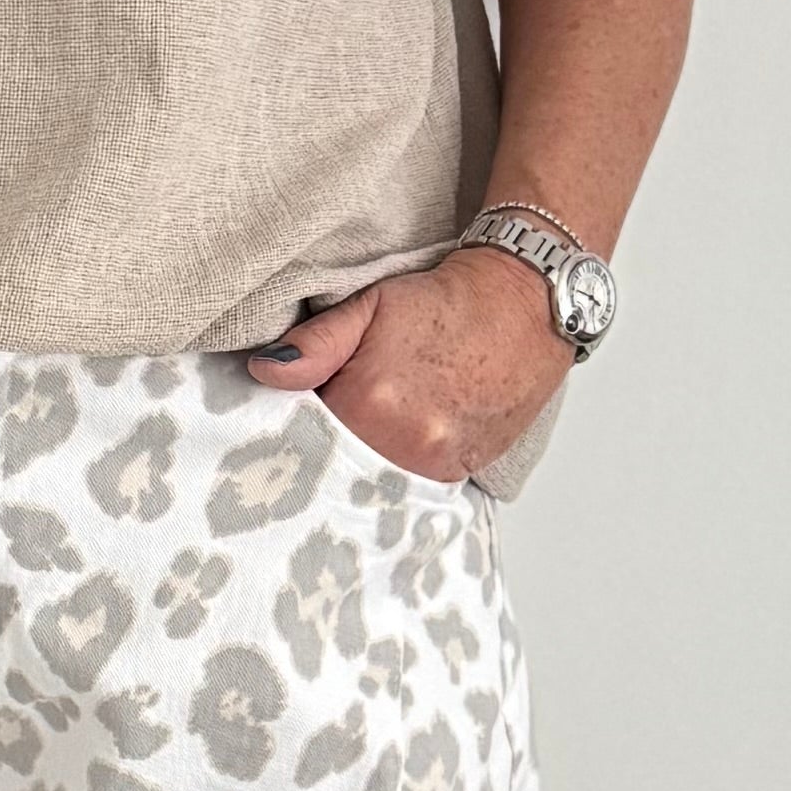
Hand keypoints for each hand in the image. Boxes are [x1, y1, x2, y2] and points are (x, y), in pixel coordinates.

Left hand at [243, 246, 561, 482]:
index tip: (279, 429)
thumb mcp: (371, 306)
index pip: (303, 437)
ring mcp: (436, 463)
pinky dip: (388, 475)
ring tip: (350, 443)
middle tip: (308, 443)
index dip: (288, 431)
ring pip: (369, 484)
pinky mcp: (459, 473)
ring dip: (353, 470)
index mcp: (371, 402)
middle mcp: (404, 443)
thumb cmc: (447, 301)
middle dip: (318, 457)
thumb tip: (265, 371)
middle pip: (334, 470)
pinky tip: (382, 454)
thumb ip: (315, 344)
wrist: (524, 304)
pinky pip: (407, 489)